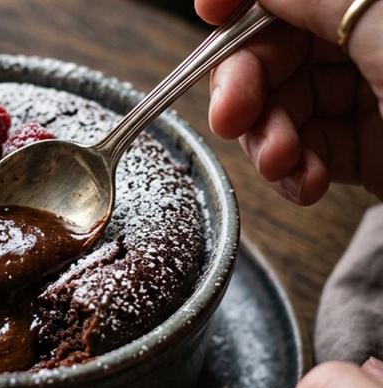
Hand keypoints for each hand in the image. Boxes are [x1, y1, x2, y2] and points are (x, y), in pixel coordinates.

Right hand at [195, 0, 382, 203]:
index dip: (241, 8)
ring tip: (278, 162)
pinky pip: (310, 155)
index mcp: (371, 3)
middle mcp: (364, 45)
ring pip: (284, 110)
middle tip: (228, 117)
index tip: (208, 15)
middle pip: (275, 56)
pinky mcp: (368, 149)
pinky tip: (306, 183)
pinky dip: (296, 174)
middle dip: (243, 89)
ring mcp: (366, 97)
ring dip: (267, 141)